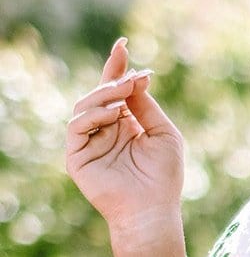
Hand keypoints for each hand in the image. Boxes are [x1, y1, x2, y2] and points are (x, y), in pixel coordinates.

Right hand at [65, 36, 184, 239]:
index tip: (123, 45)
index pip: (116, 90)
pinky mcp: (77, 156)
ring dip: (105, 95)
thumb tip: (136, 76)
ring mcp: (89, 143)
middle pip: (99, 94)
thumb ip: (147, 106)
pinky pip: (77, 126)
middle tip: (131, 76)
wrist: (153, 211)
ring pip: (86, 106)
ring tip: (125, 92)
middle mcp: (104, 130)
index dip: (117, 67)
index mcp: (125, 124)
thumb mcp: (164, 133)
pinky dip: (94, 115)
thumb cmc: (163, 177)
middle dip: (113, 79)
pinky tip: (114, 114)